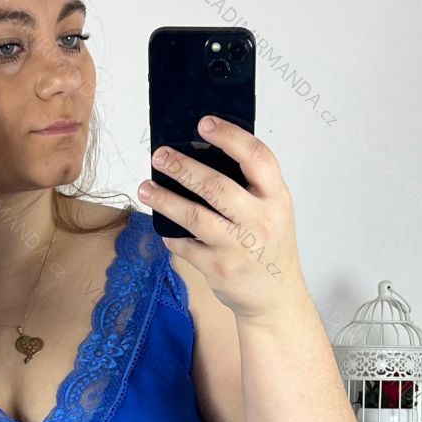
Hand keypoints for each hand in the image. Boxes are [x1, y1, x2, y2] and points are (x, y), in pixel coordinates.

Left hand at [138, 116, 308, 321]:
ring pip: (194, 217)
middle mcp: (260, 221)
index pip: (257, 157)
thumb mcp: (274, 210)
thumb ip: (250, 186)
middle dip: (183, 168)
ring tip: (145, 188)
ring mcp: (238, 247)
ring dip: (165, 200)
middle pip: (217, 186)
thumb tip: (204, 153)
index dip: (230, 137)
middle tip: (159, 155)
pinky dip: (171, 236)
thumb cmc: (269, 245)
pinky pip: (185, 246)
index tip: (204, 123)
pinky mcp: (218, 268)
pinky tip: (164, 228)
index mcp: (276, 198)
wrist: (275, 297)